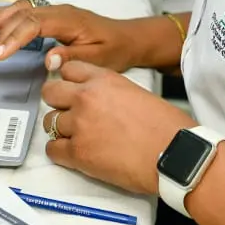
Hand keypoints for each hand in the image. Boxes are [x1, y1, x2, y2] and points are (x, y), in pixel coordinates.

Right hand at [0, 2, 138, 72]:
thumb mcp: (98, 60)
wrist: (128, 39)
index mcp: (68, 20)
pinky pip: (25, 9)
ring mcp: (54, 11)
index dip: (13, 39)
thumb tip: (48, 59)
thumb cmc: (115, 49)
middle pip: (22, 16)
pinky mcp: (52, 15)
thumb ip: (72, 58)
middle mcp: (59, 11)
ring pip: (20, 10)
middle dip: (0, 34)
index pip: (33, 25)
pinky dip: (5, 12)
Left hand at [42, 61, 195, 193]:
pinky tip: (73, 154)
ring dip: (60, 130)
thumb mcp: (136, 93)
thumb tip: (100, 103)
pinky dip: (60, 153)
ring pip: (49, 122)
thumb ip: (110, 92)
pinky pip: (53, 150)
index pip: (68, 69)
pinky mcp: (78, 153)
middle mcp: (86, 97)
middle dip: (57, 103)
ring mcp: (80, 125)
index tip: (72, 91)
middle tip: (68, 114)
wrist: (175, 154)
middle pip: (50, 93)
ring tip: (76, 138)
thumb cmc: (166, 127)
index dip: (69, 82)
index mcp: (103, 79)